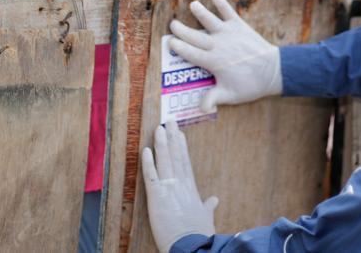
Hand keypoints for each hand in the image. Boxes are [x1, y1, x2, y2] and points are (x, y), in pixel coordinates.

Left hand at [142, 121, 218, 252]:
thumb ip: (208, 206)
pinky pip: (151, 177)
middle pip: (176, 156)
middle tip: (169, 121)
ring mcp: (169, 189)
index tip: (179, 133)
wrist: (191, 246)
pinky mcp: (157, 197)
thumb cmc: (198, 233)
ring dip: (161, 144)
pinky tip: (145, 150)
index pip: (185, 163)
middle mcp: (181, 185)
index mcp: (191, 189)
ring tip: (159, 128)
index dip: (181, 147)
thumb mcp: (206, 217)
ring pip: (164, 161)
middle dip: (172, 138)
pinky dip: (148, 163)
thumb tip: (215, 199)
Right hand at [168, 0, 281, 112]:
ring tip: (193, 5)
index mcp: (213, 62)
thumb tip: (201, 108)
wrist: (273, 71)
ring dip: (201, 13)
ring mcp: (229, 34)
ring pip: (211, 21)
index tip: (170, 43)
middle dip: (182, 30)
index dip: (179, 47)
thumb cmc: (250, 85)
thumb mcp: (230, 95)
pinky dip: (223, 4)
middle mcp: (218, 45)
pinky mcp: (240, 26)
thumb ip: (213, 99)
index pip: (191, 54)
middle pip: (195, 36)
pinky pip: (229, 13)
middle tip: (172, 25)